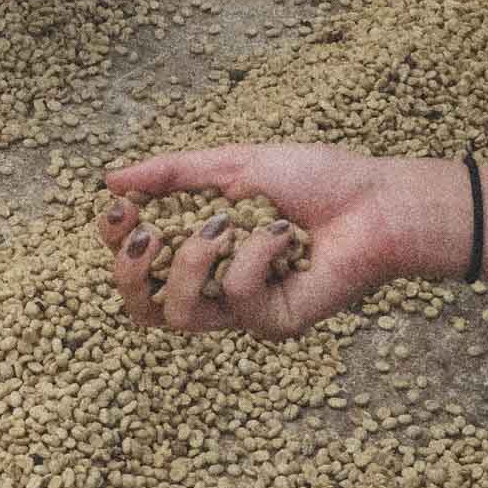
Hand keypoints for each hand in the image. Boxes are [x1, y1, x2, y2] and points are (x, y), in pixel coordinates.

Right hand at [96, 144, 424, 337]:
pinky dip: (257, 252)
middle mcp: (215, 287)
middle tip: (147, 235)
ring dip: (192, 263)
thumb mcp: (235, 164)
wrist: (377, 201)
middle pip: (143, 308)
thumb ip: (172, 173)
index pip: (136, 264)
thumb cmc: (318, 180)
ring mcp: (243, 311)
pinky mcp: (273, 323)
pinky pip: (238, 295)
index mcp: (200, 250)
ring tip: (223, 227)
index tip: (121, 209)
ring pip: (179, 316)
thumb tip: (110, 180)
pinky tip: (285, 235)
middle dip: (130, 272)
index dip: (115, 243)